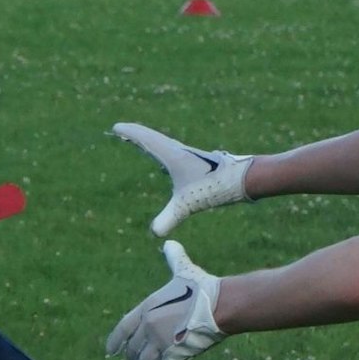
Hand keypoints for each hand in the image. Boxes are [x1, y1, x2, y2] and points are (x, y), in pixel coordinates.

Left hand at [106, 240, 226, 359]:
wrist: (220, 304)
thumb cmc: (203, 286)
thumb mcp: (183, 270)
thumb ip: (173, 259)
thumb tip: (169, 242)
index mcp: (147, 308)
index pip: (123, 328)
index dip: (115, 341)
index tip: (110, 352)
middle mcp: (149, 326)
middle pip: (133, 350)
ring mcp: (161, 342)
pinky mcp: (175, 355)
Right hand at [110, 122, 252, 236]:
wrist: (242, 178)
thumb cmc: (215, 186)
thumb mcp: (188, 203)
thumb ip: (170, 217)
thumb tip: (155, 232)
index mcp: (173, 155)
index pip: (146, 140)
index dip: (130, 133)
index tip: (116, 127)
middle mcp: (180, 152)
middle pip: (152, 139)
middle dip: (136, 136)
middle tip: (121, 131)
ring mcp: (189, 157)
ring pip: (163, 146)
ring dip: (149, 144)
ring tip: (139, 145)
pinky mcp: (197, 166)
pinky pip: (172, 157)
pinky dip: (161, 157)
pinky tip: (163, 169)